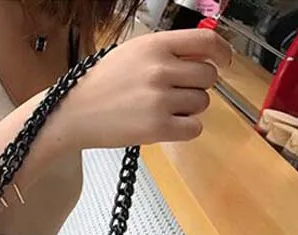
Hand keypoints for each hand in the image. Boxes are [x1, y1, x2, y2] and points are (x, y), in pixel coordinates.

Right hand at [61, 29, 231, 148]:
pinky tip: (165, 126)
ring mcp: (159, 100)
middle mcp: (160, 70)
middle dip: (198, 87)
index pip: (207, 42)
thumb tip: (203, 57)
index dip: (222, 53)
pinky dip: (184, 129)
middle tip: (177, 94)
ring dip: (188, 109)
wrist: (73, 114)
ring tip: (161, 110)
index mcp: (155, 46)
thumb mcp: (132, 53)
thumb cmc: (100, 86)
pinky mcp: (156, 128)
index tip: (224, 61)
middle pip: (208, 77)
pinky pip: (193, 128)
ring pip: (202, 104)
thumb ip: (166, 52)